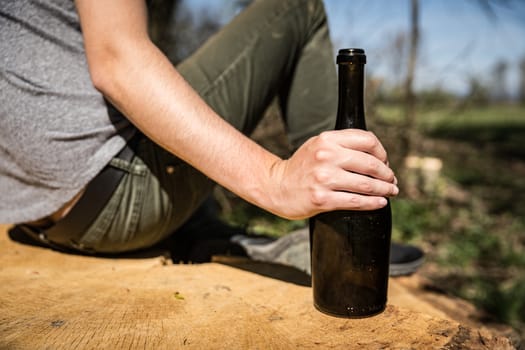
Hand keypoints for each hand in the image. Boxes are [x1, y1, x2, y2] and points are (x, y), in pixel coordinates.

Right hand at [268, 129, 397, 218]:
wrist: (277, 187)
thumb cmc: (302, 167)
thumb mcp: (318, 146)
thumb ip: (342, 144)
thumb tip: (377, 156)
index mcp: (327, 140)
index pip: (367, 140)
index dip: (382, 152)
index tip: (385, 162)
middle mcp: (326, 157)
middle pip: (371, 164)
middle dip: (387, 174)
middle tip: (391, 180)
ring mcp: (324, 179)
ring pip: (367, 184)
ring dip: (385, 189)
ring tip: (391, 191)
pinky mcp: (322, 199)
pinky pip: (356, 201)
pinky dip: (373, 203)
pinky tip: (380, 202)